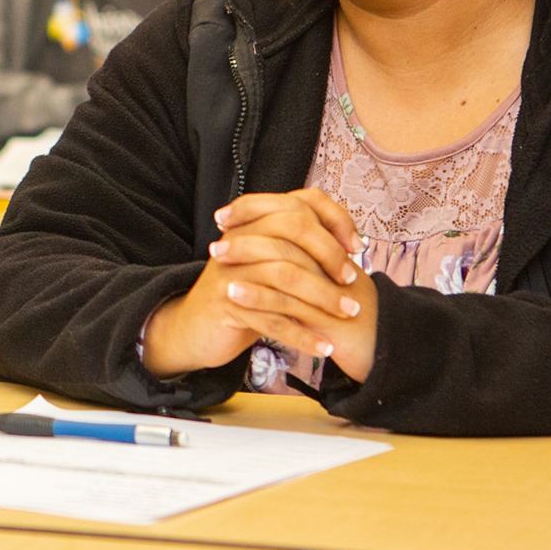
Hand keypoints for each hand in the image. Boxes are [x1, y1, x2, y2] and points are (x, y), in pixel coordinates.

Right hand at [141, 189, 366, 378]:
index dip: (334, 219)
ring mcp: (230, 269)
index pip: (301, 202)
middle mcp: (239, 238)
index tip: (357, 246)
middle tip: (351, 281)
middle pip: (293, 231)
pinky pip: (271, 317)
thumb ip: (300, 251)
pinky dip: (302, 334)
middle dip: (330, 256)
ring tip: (348, 313)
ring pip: (284, 275)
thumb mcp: (268, 266)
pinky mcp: (224, 302)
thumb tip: (350, 245)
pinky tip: (324, 347)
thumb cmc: (242, 298)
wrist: (193, 329)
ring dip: (323, 296)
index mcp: (254, 223)